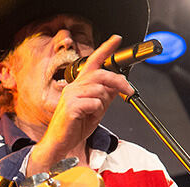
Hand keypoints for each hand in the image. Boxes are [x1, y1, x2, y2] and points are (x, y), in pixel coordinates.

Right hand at [32, 35, 135, 171]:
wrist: (59, 143)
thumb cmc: (73, 128)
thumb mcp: (95, 110)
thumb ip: (105, 96)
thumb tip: (117, 86)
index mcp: (78, 86)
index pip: (93, 62)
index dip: (105, 49)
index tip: (116, 39)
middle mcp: (73, 87)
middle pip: (101, 74)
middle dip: (119, 82)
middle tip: (129, 91)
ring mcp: (71, 96)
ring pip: (100, 90)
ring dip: (103, 103)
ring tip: (95, 113)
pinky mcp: (71, 106)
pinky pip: (94, 103)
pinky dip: (96, 112)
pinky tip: (87, 118)